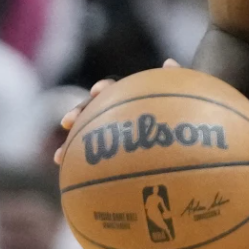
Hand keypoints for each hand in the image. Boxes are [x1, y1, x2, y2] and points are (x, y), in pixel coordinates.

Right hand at [53, 60, 180, 164]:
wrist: (187, 131)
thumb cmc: (189, 112)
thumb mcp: (189, 96)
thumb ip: (180, 81)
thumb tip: (168, 63)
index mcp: (132, 98)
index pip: (113, 89)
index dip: (104, 89)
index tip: (97, 91)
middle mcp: (118, 115)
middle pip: (93, 111)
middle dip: (78, 113)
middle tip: (67, 122)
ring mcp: (114, 135)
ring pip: (88, 139)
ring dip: (71, 146)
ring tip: (59, 158)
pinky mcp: (113, 157)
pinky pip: (99, 166)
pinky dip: (86, 174)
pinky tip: (75, 185)